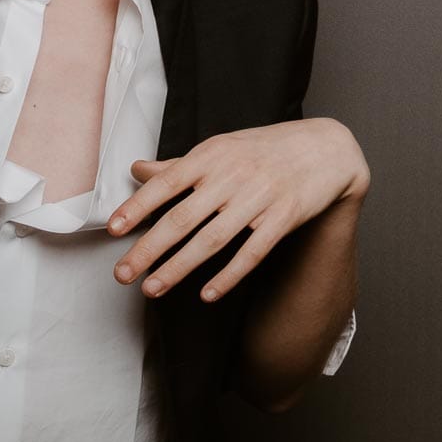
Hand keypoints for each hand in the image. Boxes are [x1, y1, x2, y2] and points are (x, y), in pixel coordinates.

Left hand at [108, 118, 369, 301]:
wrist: (328, 148)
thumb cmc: (267, 149)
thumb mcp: (223, 148)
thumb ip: (180, 165)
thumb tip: (138, 170)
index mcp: (214, 155)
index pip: (167, 182)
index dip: (138, 206)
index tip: (113, 230)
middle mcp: (235, 175)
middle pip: (183, 217)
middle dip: (149, 249)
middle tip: (123, 274)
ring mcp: (261, 197)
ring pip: (213, 239)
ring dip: (180, 267)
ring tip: (153, 289)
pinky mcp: (285, 217)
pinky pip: (253, 252)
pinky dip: (229, 275)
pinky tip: (207, 294)